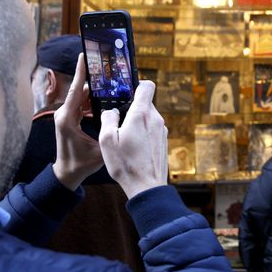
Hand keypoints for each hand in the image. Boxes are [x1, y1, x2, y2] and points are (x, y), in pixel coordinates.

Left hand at [52, 53, 103, 189]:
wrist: (67, 174)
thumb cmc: (81, 164)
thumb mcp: (100, 150)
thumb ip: (109, 133)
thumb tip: (122, 118)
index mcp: (67, 118)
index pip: (76, 90)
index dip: (80, 72)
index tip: (83, 55)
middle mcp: (64, 113)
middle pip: (80, 90)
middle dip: (93, 78)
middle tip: (106, 66)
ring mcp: (66, 115)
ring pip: (82, 96)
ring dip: (95, 89)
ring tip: (109, 80)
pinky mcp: (70, 118)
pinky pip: (82, 103)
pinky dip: (92, 99)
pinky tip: (105, 96)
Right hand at [99, 81, 167, 199]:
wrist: (146, 187)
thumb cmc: (126, 165)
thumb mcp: (107, 140)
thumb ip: (108, 119)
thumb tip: (111, 112)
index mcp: (141, 115)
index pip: (147, 86)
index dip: (136, 84)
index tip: (126, 90)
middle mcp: (155, 119)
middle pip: (145, 103)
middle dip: (131, 108)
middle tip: (117, 120)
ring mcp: (162, 131)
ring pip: (148, 117)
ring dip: (136, 122)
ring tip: (124, 138)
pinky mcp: (164, 141)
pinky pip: (152, 130)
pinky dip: (143, 133)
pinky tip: (133, 147)